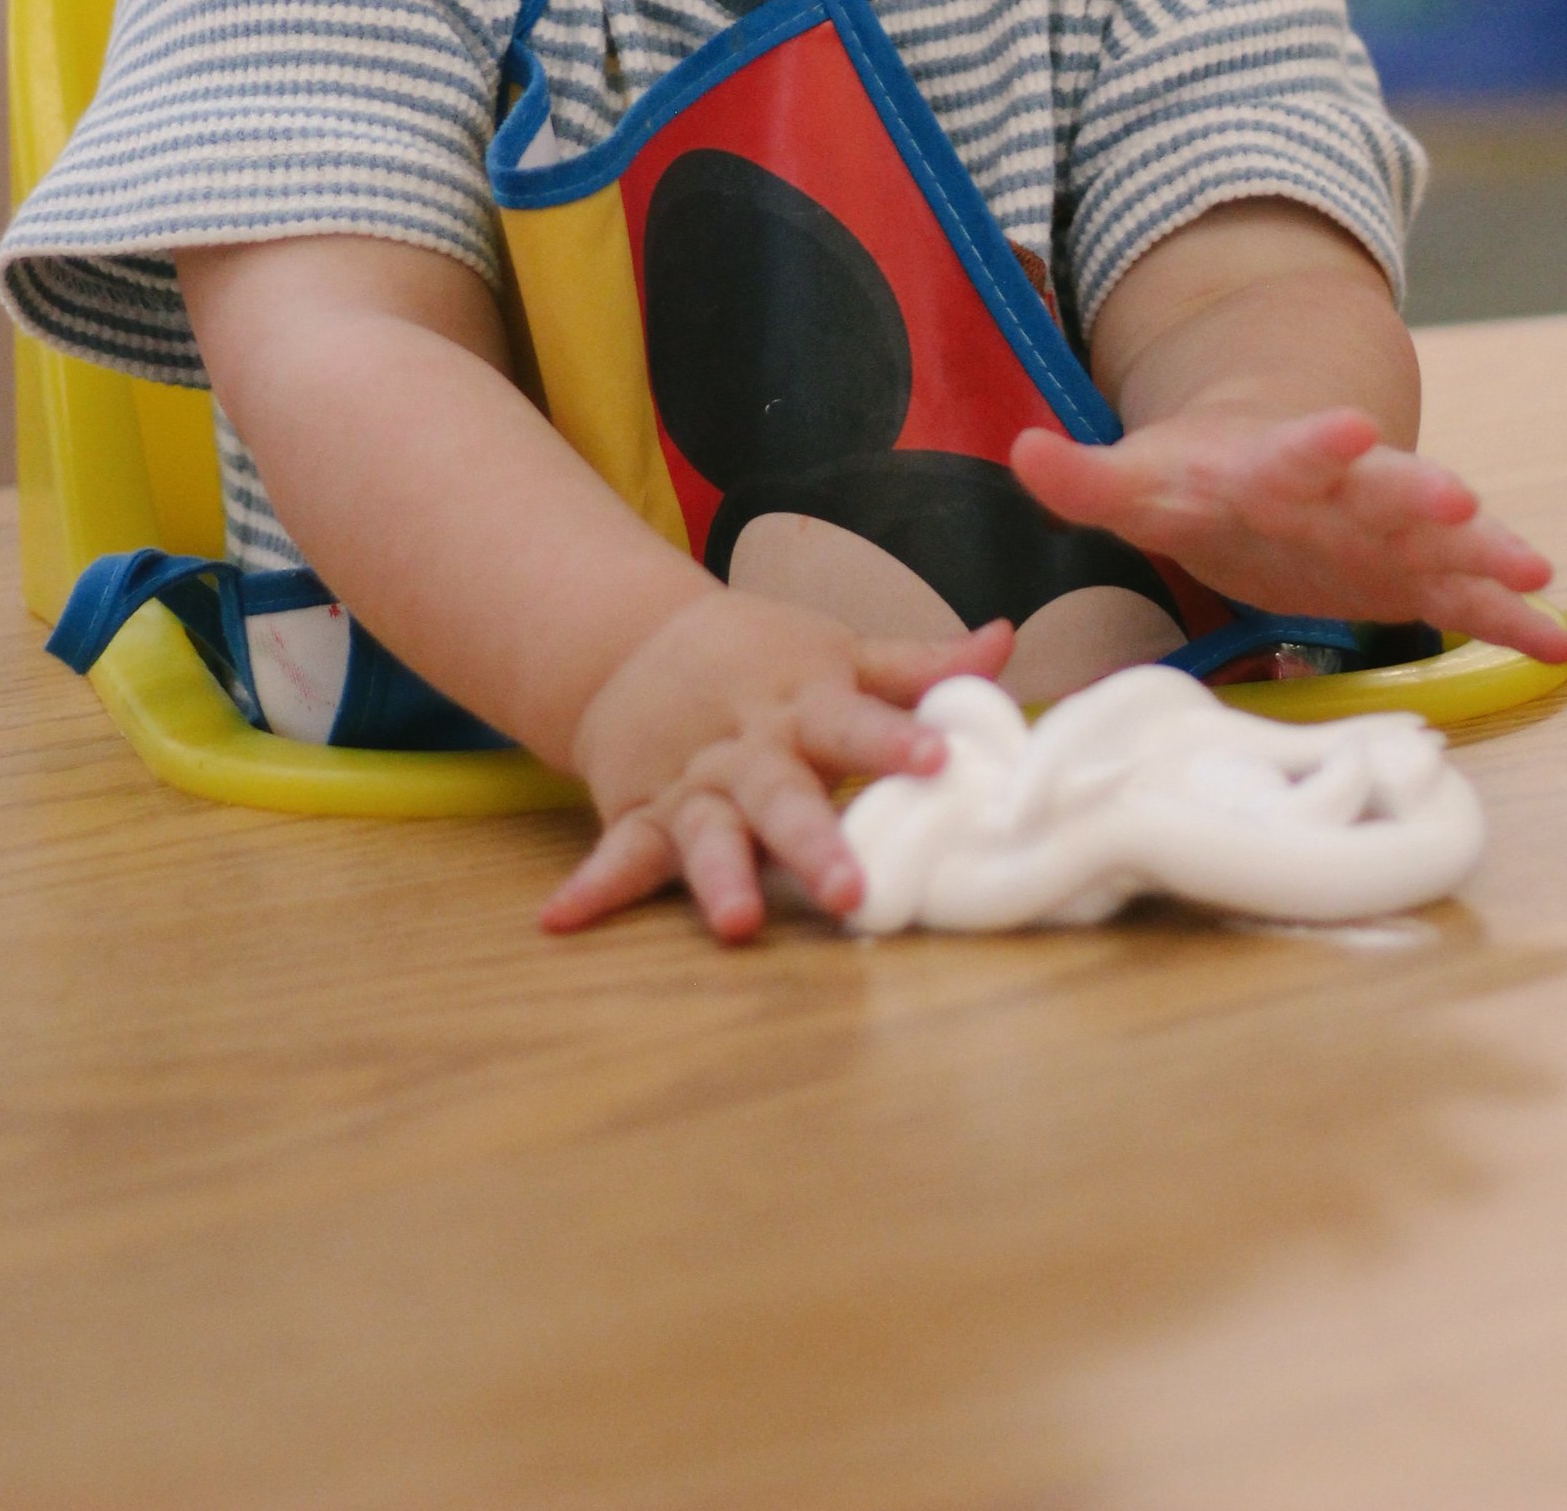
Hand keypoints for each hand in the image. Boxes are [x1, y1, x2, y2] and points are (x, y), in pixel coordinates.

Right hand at [546, 593, 1017, 942]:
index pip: (860, 721)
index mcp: (805, 702)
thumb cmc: (764, 657)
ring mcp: (693, 785)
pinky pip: (620, 854)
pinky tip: (560, 920)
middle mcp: (749, 748)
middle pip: (785, 795)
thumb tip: (1005, 640)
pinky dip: (590, 886)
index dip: (901, 742)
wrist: (640, 643)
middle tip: (852, 892)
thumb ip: (920, 664)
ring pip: (708, 834)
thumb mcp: (839, 651)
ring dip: (719, 878)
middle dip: (815, 844)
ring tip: (734, 926)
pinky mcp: (642, 812)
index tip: (944, 762)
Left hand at [1011, 406, 1566, 666]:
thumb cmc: (1197, 478)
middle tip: (1462, 502)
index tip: (1353, 426)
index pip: (1293, 449)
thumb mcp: (1140, 479)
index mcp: (1274, 464)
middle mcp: (1344, 491)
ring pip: (1443, 541)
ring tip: (1537, 574)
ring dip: (1486, 554)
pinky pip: (1469, 600)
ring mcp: (1388, 532)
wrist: (1264, 460)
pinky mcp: (1413, 576)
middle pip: (1384, 488)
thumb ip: (1087, 478)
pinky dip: (1512, 619)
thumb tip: (1024, 453)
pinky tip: (1561, 645)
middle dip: (1420, 494)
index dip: (1319, 441)